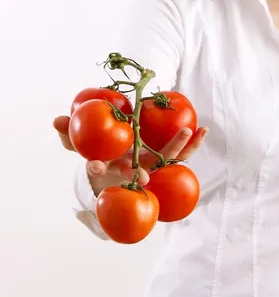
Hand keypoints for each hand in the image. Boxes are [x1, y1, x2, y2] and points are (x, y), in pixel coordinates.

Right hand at [53, 115, 208, 185]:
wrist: (123, 168)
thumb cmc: (101, 154)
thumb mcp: (82, 144)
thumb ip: (70, 134)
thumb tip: (55, 120)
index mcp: (110, 166)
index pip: (98, 170)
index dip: (95, 169)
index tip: (92, 166)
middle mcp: (132, 170)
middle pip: (137, 172)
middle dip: (139, 174)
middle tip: (143, 176)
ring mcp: (153, 166)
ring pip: (166, 161)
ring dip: (179, 148)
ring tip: (189, 132)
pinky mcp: (167, 160)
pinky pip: (182, 153)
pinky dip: (193, 142)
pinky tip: (204, 129)